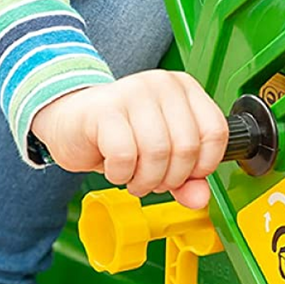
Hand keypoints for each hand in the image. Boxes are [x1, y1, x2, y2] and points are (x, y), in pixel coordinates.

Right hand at [30, 71, 229, 209]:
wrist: (69, 122)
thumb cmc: (118, 134)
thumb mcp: (160, 156)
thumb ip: (186, 177)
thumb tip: (200, 198)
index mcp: (184, 89)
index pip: (215, 132)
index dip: (204, 166)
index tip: (186, 175)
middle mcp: (162, 85)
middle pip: (187, 147)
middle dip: (170, 178)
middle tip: (152, 180)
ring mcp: (133, 92)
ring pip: (158, 153)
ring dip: (145, 180)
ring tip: (133, 178)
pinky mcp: (105, 109)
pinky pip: (125, 155)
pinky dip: (121, 174)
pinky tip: (115, 168)